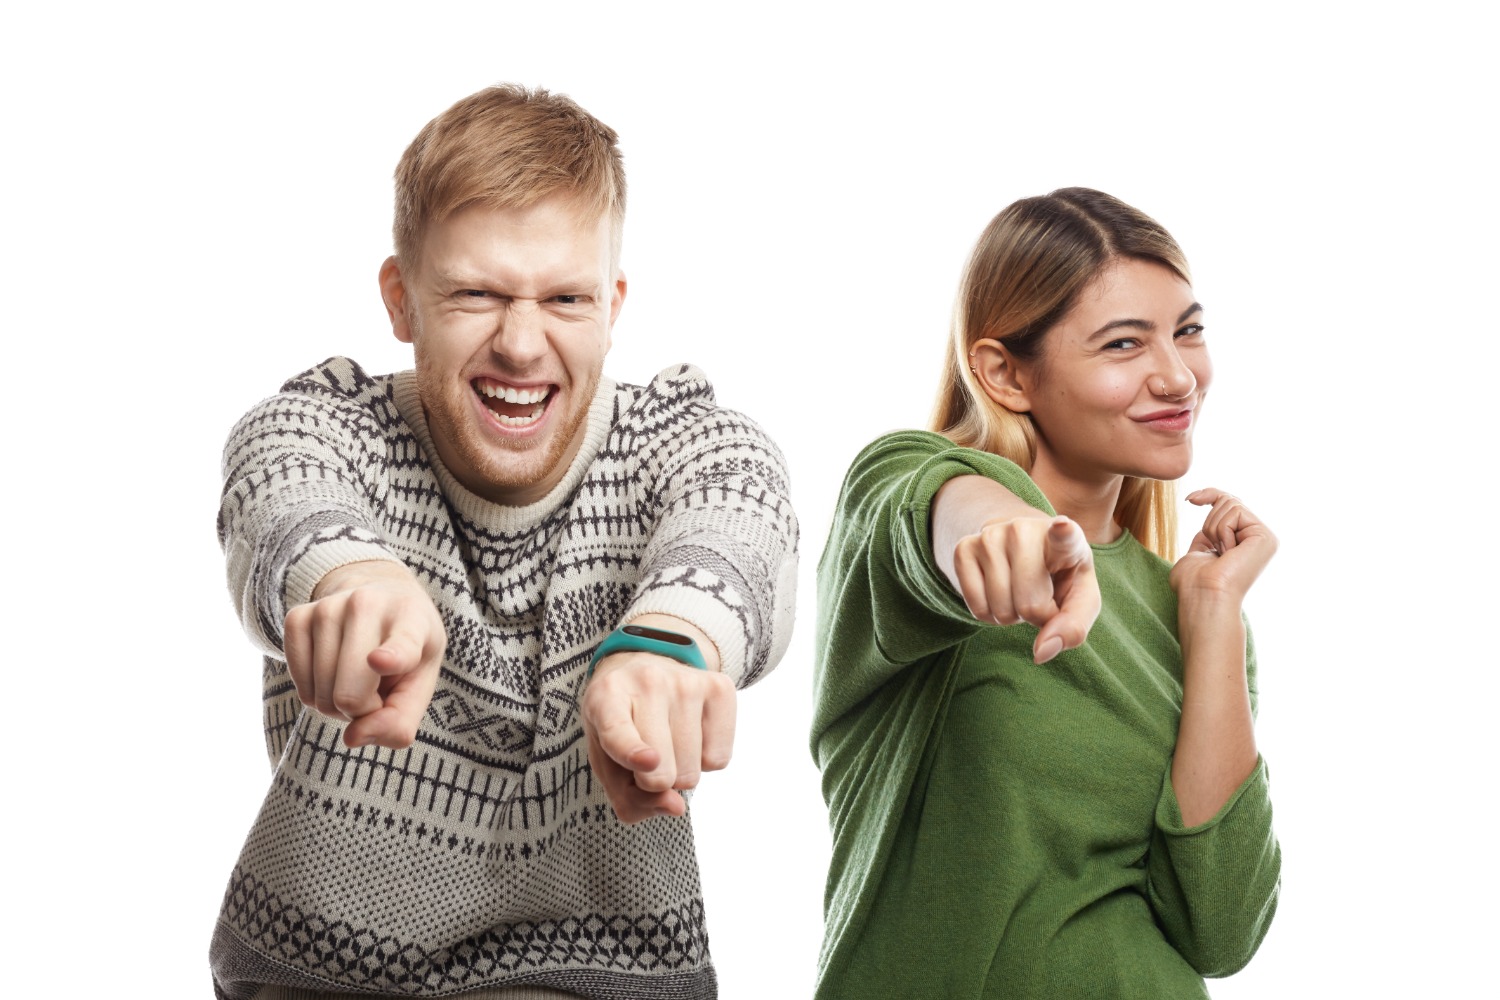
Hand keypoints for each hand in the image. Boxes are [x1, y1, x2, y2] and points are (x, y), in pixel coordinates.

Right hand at [283, 560, 446, 748]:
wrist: (381, 599)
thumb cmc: (406, 653)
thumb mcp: (419, 684)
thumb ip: (399, 722)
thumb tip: (352, 738)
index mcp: (413, 620)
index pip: (401, 646)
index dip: (391, 658)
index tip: (379, 661)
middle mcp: (367, 606)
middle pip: (349, 695)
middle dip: (361, 710)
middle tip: (376, 689)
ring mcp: (328, 608)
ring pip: (320, 695)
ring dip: (337, 703)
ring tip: (356, 676)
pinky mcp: (297, 617)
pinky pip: (298, 684)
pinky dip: (315, 692)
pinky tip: (333, 670)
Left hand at [582, 620, 733, 823]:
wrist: (645, 667)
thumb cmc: (622, 728)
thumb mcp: (608, 763)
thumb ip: (630, 798)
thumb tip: (678, 807)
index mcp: (604, 698)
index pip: (618, 732)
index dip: (631, 750)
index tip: (649, 760)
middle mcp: (647, 682)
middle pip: (663, 770)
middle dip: (656, 781)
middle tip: (649, 755)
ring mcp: (686, 681)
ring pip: (693, 769)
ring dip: (681, 769)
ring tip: (670, 739)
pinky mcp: (719, 687)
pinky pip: (718, 759)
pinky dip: (705, 760)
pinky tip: (693, 733)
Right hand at [950, 515, 1099, 663]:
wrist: (1022, 546)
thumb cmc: (1058, 577)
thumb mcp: (1079, 599)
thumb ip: (1073, 628)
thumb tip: (1041, 652)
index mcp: (1066, 539)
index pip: (1064, 536)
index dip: (1063, 533)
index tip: (1062, 527)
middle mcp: (1025, 530)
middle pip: (1029, 604)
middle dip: (1035, 616)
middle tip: (1039, 595)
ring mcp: (991, 536)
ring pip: (1001, 609)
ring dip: (1012, 615)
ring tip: (1018, 590)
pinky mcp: (963, 548)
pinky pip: (976, 608)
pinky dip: (989, 615)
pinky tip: (998, 593)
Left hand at [1170, 489, 1277, 602]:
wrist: (1203, 595)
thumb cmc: (1194, 583)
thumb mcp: (1199, 552)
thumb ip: (1207, 536)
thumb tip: (1206, 518)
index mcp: (1245, 543)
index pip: (1231, 505)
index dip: (1210, 494)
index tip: (1190, 499)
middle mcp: (1259, 539)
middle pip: (1229, 500)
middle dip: (1210, 522)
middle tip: (1213, 549)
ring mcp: (1264, 537)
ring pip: (1230, 504)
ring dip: (1214, 528)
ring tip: (1220, 553)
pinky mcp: (1265, 536)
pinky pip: (1235, 512)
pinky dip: (1221, 531)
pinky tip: (1227, 552)